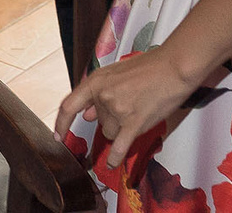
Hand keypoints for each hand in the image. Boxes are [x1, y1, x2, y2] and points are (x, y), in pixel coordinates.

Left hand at [55, 47, 207, 170]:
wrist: (173, 67)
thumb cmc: (148, 67)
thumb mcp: (115, 74)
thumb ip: (99, 94)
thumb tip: (87, 115)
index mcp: (95, 81)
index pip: (70, 106)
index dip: (61, 123)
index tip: (58, 135)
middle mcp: (103, 96)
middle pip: (99, 123)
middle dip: (111, 120)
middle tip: (131, 103)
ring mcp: (118, 110)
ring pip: (111, 133)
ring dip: (121, 129)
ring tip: (139, 111)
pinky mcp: (135, 122)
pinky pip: (120, 145)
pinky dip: (116, 157)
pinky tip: (112, 164)